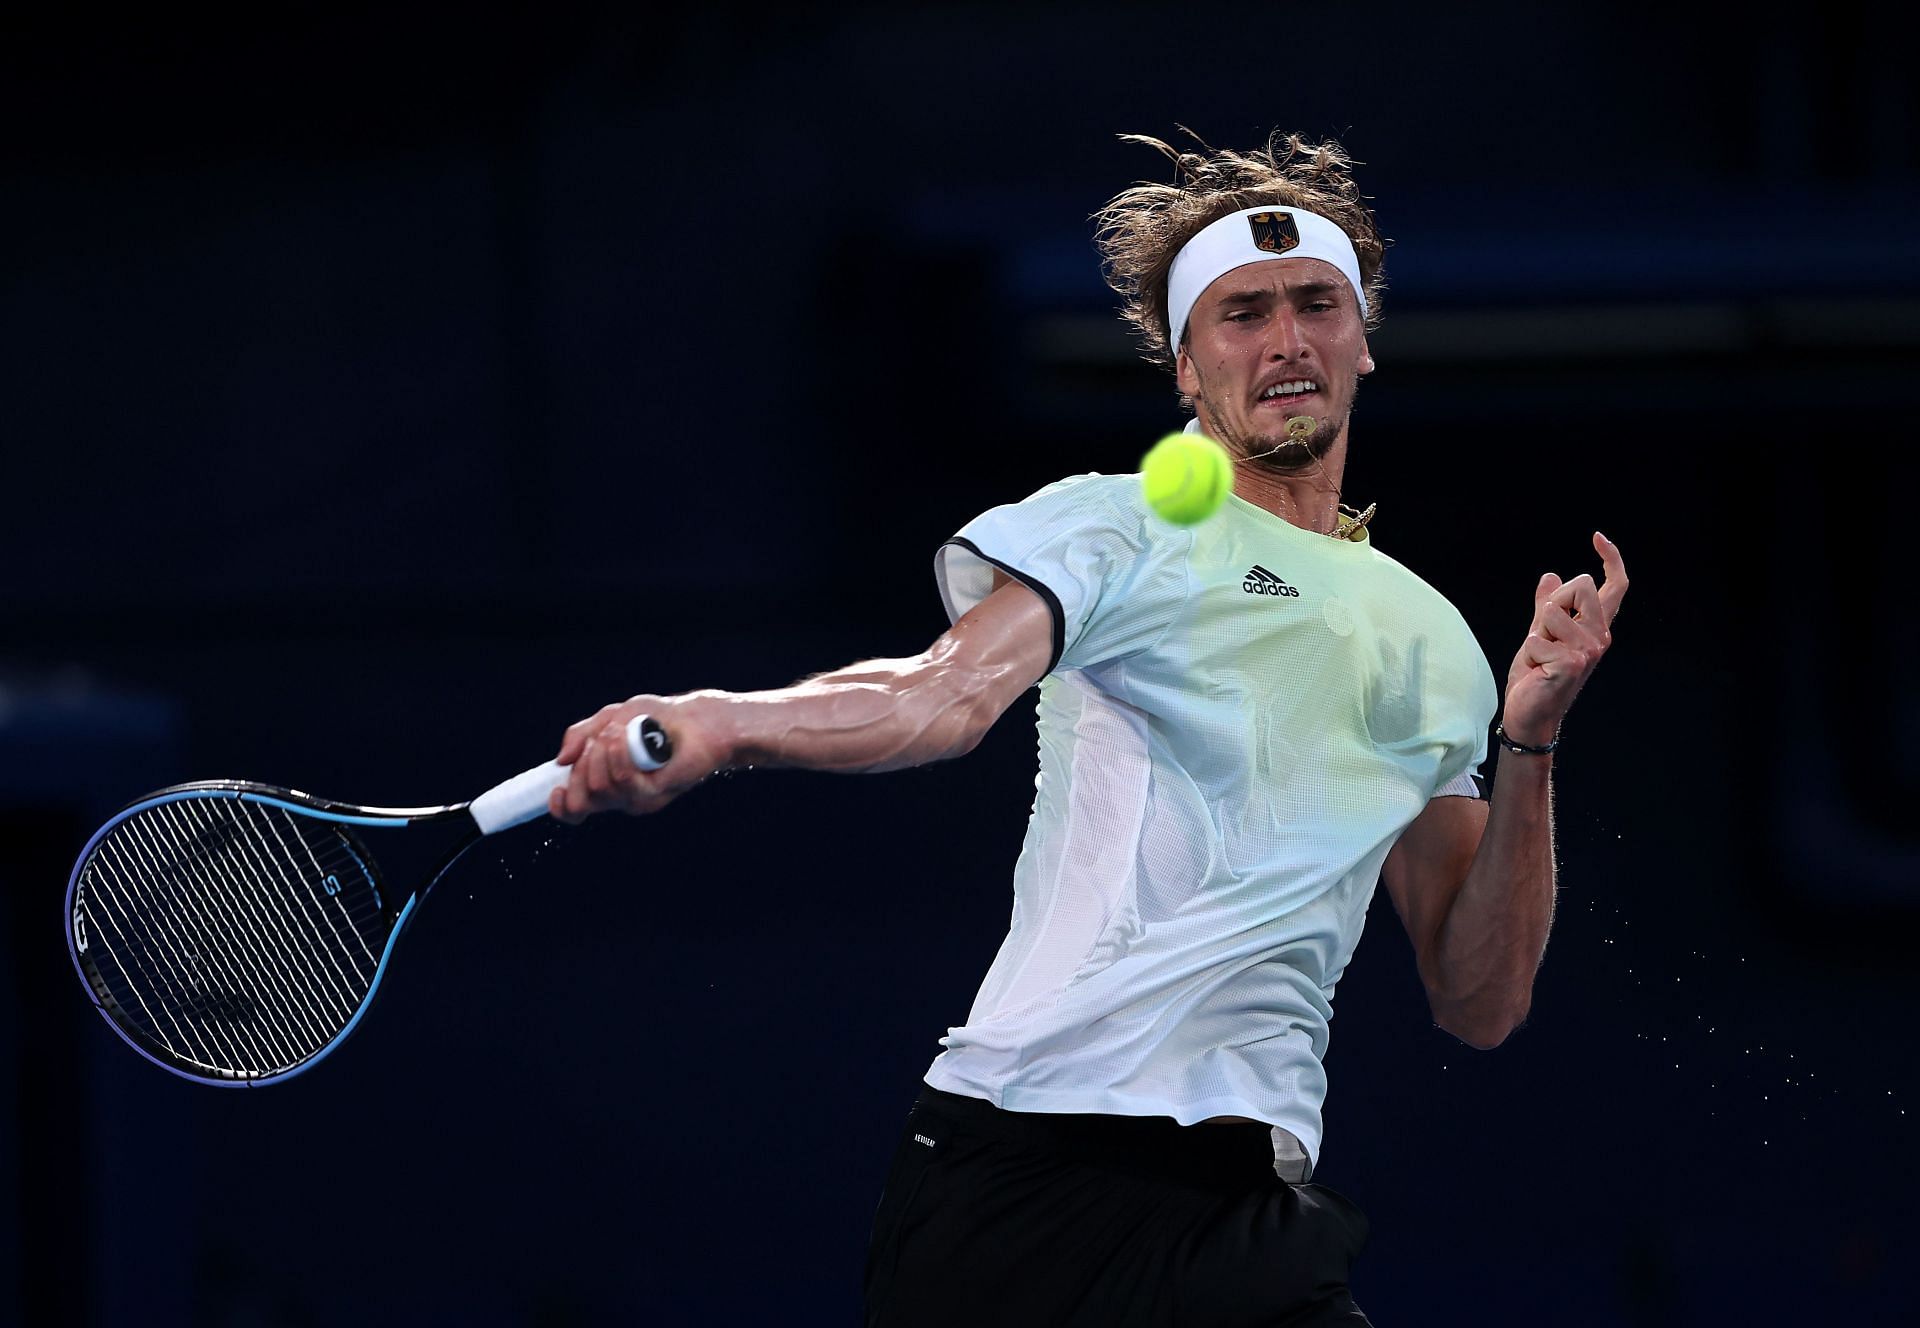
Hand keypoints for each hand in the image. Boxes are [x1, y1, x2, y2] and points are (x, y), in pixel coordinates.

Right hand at [547, 692, 733, 823]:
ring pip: (599, 787)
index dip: (560, 806)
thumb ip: (580, 736)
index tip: (554, 790)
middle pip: (581, 800)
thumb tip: (560, 760)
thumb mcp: (610, 718)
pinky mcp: (657, 792)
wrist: (696, 718)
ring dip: (601, 754)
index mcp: (606, 783)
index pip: (575, 810)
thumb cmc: (656, 718)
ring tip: (620, 733)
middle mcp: (620, 796)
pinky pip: (624, 780)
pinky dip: (618, 756)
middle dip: (580, 768)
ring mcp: (639, 797)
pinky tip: (625, 739)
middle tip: (597, 742)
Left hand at [1501, 532, 1628, 746]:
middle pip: (1578, 584)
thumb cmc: (1535, 677)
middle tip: (1542, 635)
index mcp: (1595, 628)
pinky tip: (1536, 670)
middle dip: (1551, 602)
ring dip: (1535, 633)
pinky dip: (1528, 652)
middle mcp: (1599, 637)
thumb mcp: (1539, 634)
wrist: (1528, 714)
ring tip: (1538, 657)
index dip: (1611, 559)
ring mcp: (1589, 651)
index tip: (1599, 537)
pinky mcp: (1572, 664)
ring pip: (1552, 610)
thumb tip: (1550, 575)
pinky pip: (1536, 638)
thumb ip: (1546, 607)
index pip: (1615, 587)